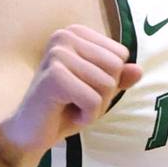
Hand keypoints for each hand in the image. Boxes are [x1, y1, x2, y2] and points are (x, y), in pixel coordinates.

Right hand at [0, 26, 141, 162]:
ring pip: (107, 84)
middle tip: (76, 101)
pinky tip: (64, 114)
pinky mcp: (54, 76)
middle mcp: (64, 36)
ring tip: (70, 107)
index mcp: (74, 32)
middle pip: (116, 68)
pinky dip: (86, 116)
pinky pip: (93, 100)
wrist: (29, 133)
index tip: (82, 89)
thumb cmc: (63, 109)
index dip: (108, 81)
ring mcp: (57, 54)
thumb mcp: (98, 91)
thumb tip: (138, 70)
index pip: (120, 55)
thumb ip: (118, 77)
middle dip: (103, 95)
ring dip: (94, 107)